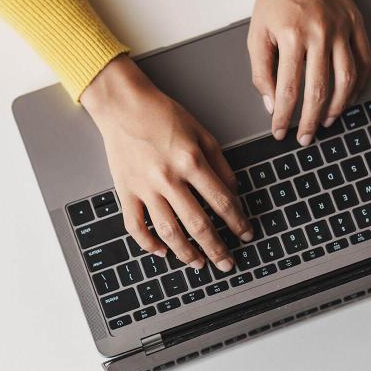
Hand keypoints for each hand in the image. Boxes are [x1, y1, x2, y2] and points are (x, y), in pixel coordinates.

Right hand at [81, 55, 253, 271]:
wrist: (124, 106)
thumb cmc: (163, 115)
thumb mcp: (202, 133)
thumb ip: (220, 164)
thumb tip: (233, 193)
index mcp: (191, 161)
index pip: (222, 202)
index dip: (238, 222)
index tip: (246, 234)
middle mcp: (169, 179)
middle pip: (198, 224)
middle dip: (217, 248)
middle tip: (227, 264)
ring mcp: (145, 188)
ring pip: (168, 231)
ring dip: (186, 253)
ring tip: (199, 264)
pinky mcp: (126, 192)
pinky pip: (135, 226)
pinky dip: (147, 244)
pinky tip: (161, 252)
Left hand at [247, 0, 370, 145]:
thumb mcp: (256, 34)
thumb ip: (261, 72)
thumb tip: (271, 104)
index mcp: (292, 38)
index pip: (287, 90)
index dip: (283, 117)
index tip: (279, 132)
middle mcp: (320, 35)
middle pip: (318, 91)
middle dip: (310, 121)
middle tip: (304, 138)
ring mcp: (342, 30)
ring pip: (346, 80)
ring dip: (336, 108)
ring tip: (326, 123)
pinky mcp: (356, 26)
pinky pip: (363, 62)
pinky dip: (357, 85)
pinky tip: (347, 98)